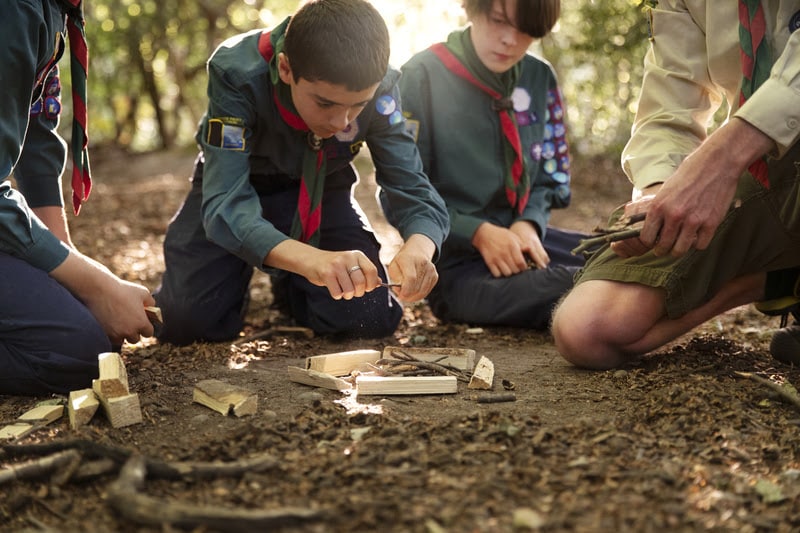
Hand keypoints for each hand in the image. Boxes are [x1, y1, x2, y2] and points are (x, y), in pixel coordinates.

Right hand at [50, 252, 154, 344]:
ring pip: (121, 340)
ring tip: (119, 323)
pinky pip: (109, 339)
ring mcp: (115, 334)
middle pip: (135, 339)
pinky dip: (110, 333)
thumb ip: (150, 302)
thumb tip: (151, 309)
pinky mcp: (103, 334)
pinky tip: (109, 323)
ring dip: (121, 334)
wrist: (99, 290)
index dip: (146, 327)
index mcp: (141, 323)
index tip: (142, 322)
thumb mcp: (143, 293)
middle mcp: (129, 331)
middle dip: (133, 331)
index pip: (148, 333)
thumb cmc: (123, 290)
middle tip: (129, 322)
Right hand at [265, 241, 379, 299]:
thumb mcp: (351, 265)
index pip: (372, 271)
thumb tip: (380, 283)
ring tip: (342, 290)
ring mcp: (336, 265)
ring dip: (347, 295)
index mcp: (357, 255)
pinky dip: (337, 295)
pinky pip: (337, 293)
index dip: (371, 284)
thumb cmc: (335, 266)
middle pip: (361, 283)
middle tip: (353, 292)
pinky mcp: (326, 273)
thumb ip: (365, 273)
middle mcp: (348, 258)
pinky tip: (334, 289)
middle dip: (358, 292)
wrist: (312, 260)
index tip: (366, 288)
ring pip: (349, 290)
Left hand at [386, 234, 437, 301]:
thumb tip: (401, 292)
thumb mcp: (394, 267)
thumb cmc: (402, 261)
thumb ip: (396, 280)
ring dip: (413, 297)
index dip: (405, 291)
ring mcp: (431, 270)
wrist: (417, 251)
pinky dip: (419, 295)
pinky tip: (413, 292)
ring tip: (406, 295)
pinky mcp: (435, 276)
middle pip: (416, 287)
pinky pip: (426, 291)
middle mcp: (423, 264)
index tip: (400, 296)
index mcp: (410, 259)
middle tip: (401, 296)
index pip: (411, 278)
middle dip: (407, 296)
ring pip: (422, 292)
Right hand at [472, 222, 544, 276]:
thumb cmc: (501, 235)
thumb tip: (530, 250)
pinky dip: (500, 273)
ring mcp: (496, 258)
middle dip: (517, 270)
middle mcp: (504, 253)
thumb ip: (522, 244)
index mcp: (512, 246)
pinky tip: (501, 268)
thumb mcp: (513, 236)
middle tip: (516, 267)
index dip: (524, 267)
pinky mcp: (489, 262)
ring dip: (509, 272)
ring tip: (509, 268)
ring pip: (507, 273)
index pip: (521, 263)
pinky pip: (497, 274)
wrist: (484, 234)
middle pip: (515, 270)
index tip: (523, 266)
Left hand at [615, 118, 773, 257]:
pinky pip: (700, 245)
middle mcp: (674, 215)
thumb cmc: (689, 175)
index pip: (646, 238)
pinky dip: (698, 243)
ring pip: (680, 250)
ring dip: (678, 250)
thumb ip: (659, 210)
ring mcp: (693, 220)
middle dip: (662, 250)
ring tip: (679, 246)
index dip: (649, 242)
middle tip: (664, 248)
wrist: (716, 164)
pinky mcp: (711, 223)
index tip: (653, 242)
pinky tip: (696, 236)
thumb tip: (652, 229)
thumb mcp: (665, 190)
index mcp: (658, 206)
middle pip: (663, 247)